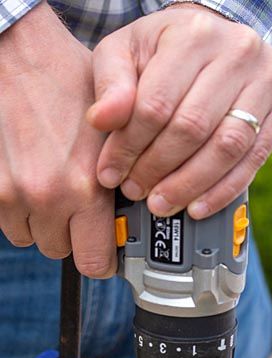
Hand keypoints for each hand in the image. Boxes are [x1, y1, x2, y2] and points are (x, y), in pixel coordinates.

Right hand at [0, 3, 115, 276]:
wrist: (17, 55)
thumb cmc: (66, 85)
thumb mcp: (114, 133)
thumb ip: (121, 180)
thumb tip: (134, 217)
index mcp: (87, 189)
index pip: (95, 263)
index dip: (101, 260)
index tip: (103, 250)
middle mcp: (49, 198)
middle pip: (62, 253)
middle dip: (72, 236)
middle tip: (77, 209)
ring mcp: (14, 195)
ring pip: (32, 238)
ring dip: (42, 222)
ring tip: (51, 187)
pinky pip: (7, 221)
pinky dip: (18, 209)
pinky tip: (28, 179)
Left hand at [88, 5, 271, 217]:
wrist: (221, 36)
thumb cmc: (167, 48)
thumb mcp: (129, 50)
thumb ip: (111, 84)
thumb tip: (102, 121)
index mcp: (192, 34)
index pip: (156, 103)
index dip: (129, 146)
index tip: (110, 174)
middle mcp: (236, 52)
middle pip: (192, 127)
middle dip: (158, 168)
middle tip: (136, 191)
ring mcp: (265, 80)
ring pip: (226, 147)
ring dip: (190, 184)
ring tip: (162, 203)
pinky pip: (253, 160)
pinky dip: (223, 190)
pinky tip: (198, 206)